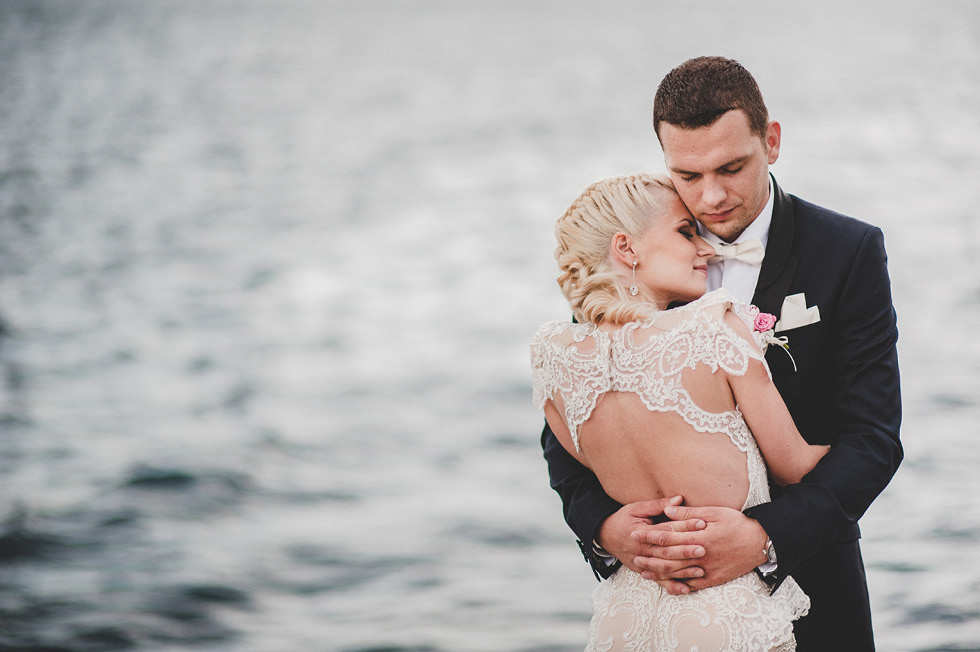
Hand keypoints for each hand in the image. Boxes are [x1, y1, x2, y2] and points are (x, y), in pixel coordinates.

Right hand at [596, 496, 706, 591]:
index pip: (666, 530)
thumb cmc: (623, 519)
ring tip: (701, 570)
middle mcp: (642, 550)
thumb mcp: (637, 508)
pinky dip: (672, 586)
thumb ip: (658, 505)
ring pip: (664, 569)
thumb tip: (679, 499)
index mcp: (641, 532)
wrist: (605, 535)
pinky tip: (686, 589)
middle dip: (686, 551)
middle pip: (666, 552)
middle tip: (704, 549)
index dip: (684, 526)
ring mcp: (642, 563)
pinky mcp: (643, 572)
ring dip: (683, 571)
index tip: (701, 523)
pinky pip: (659, 581)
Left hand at [634, 504, 767, 593]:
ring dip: (659, 573)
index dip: (649, 536)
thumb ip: (689, 513)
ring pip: (677, 573)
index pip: (667, 536)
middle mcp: (700, 555)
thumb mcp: (714, 512)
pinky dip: (679, 586)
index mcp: (698, 536)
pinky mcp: (714, 578)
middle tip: (633, 556)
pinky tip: (667, 586)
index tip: (634, 534)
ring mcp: (707, 569)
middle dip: (649, 557)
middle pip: (668, 557)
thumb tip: (668, 509)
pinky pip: (693, 585)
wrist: (761, 543)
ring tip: (644, 572)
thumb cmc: (738, 524)